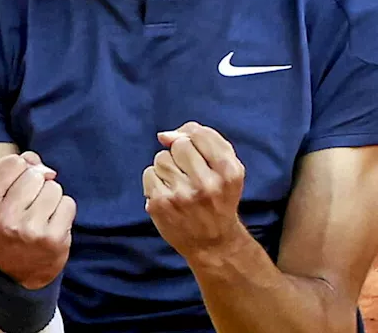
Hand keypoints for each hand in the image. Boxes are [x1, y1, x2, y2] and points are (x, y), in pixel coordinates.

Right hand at [0, 151, 76, 289]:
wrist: (16, 274)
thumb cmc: (7, 228)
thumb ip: (12, 172)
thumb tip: (37, 162)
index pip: (12, 163)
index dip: (21, 168)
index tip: (18, 185)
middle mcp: (5, 218)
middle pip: (35, 175)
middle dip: (38, 184)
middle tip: (30, 205)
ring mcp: (30, 230)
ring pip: (53, 188)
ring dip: (52, 198)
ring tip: (41, 215)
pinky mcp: (53, 239)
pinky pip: (68, 204)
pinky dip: (64, 211)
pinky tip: (53, 224)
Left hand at [143, 122, 248, 258]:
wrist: (213, 243)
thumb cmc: (219, 199)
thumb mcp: (228, 170)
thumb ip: (205, 141)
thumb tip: (164, 135)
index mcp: (228, 172)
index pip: (199, 134)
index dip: (194, 139)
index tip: (198, 154)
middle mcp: (206, 184)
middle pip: (179, 145)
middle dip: (181, 155)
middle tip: (190, 174)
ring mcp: (181, 195)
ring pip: (161, 158)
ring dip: (167, 168)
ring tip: (180, 186)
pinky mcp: (161, 204)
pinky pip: (149, 173)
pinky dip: (156, 181)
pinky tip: (169, 195)